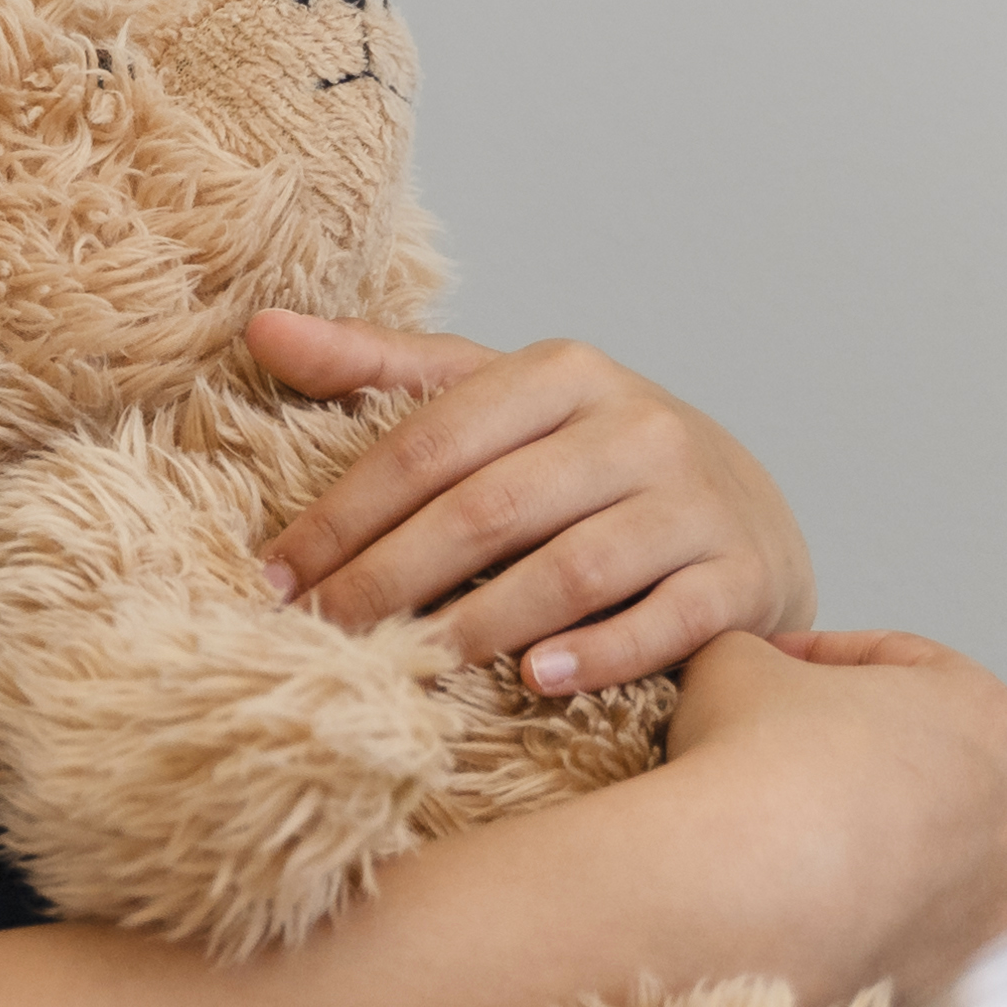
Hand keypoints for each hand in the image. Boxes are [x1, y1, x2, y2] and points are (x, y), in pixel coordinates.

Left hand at [248, 320, 815, 695]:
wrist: (744, 509)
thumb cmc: (589, 459)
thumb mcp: (500, 397)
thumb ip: (383, 367)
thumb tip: (262, 327)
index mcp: (564, 373)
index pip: (429, 442)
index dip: (344, 513)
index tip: (276, 574)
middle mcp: (637, 427)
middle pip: (488, 509)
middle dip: (390, 578)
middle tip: (320, 633)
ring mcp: (696, 502)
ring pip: (573, 569)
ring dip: (481, 623)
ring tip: (411, 663)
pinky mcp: (743, 576)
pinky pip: (668, 621)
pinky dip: (600, 653)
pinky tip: (535, 680)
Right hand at [662, 629, 1006, 1006]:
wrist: (731, 890)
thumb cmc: (748, 765)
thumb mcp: (737, 661)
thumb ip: (761, 653)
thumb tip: (756, 669)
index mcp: (982, 712)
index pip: (911, 666)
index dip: (831, 658)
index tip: (779, 671)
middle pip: (965, 762)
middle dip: (894, 755)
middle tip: (812, 756)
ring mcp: (1002, 895)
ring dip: (961, 851)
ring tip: (884, 848)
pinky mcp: (967, 970)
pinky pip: (970, 946)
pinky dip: (940, 931)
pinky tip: (880, 917)